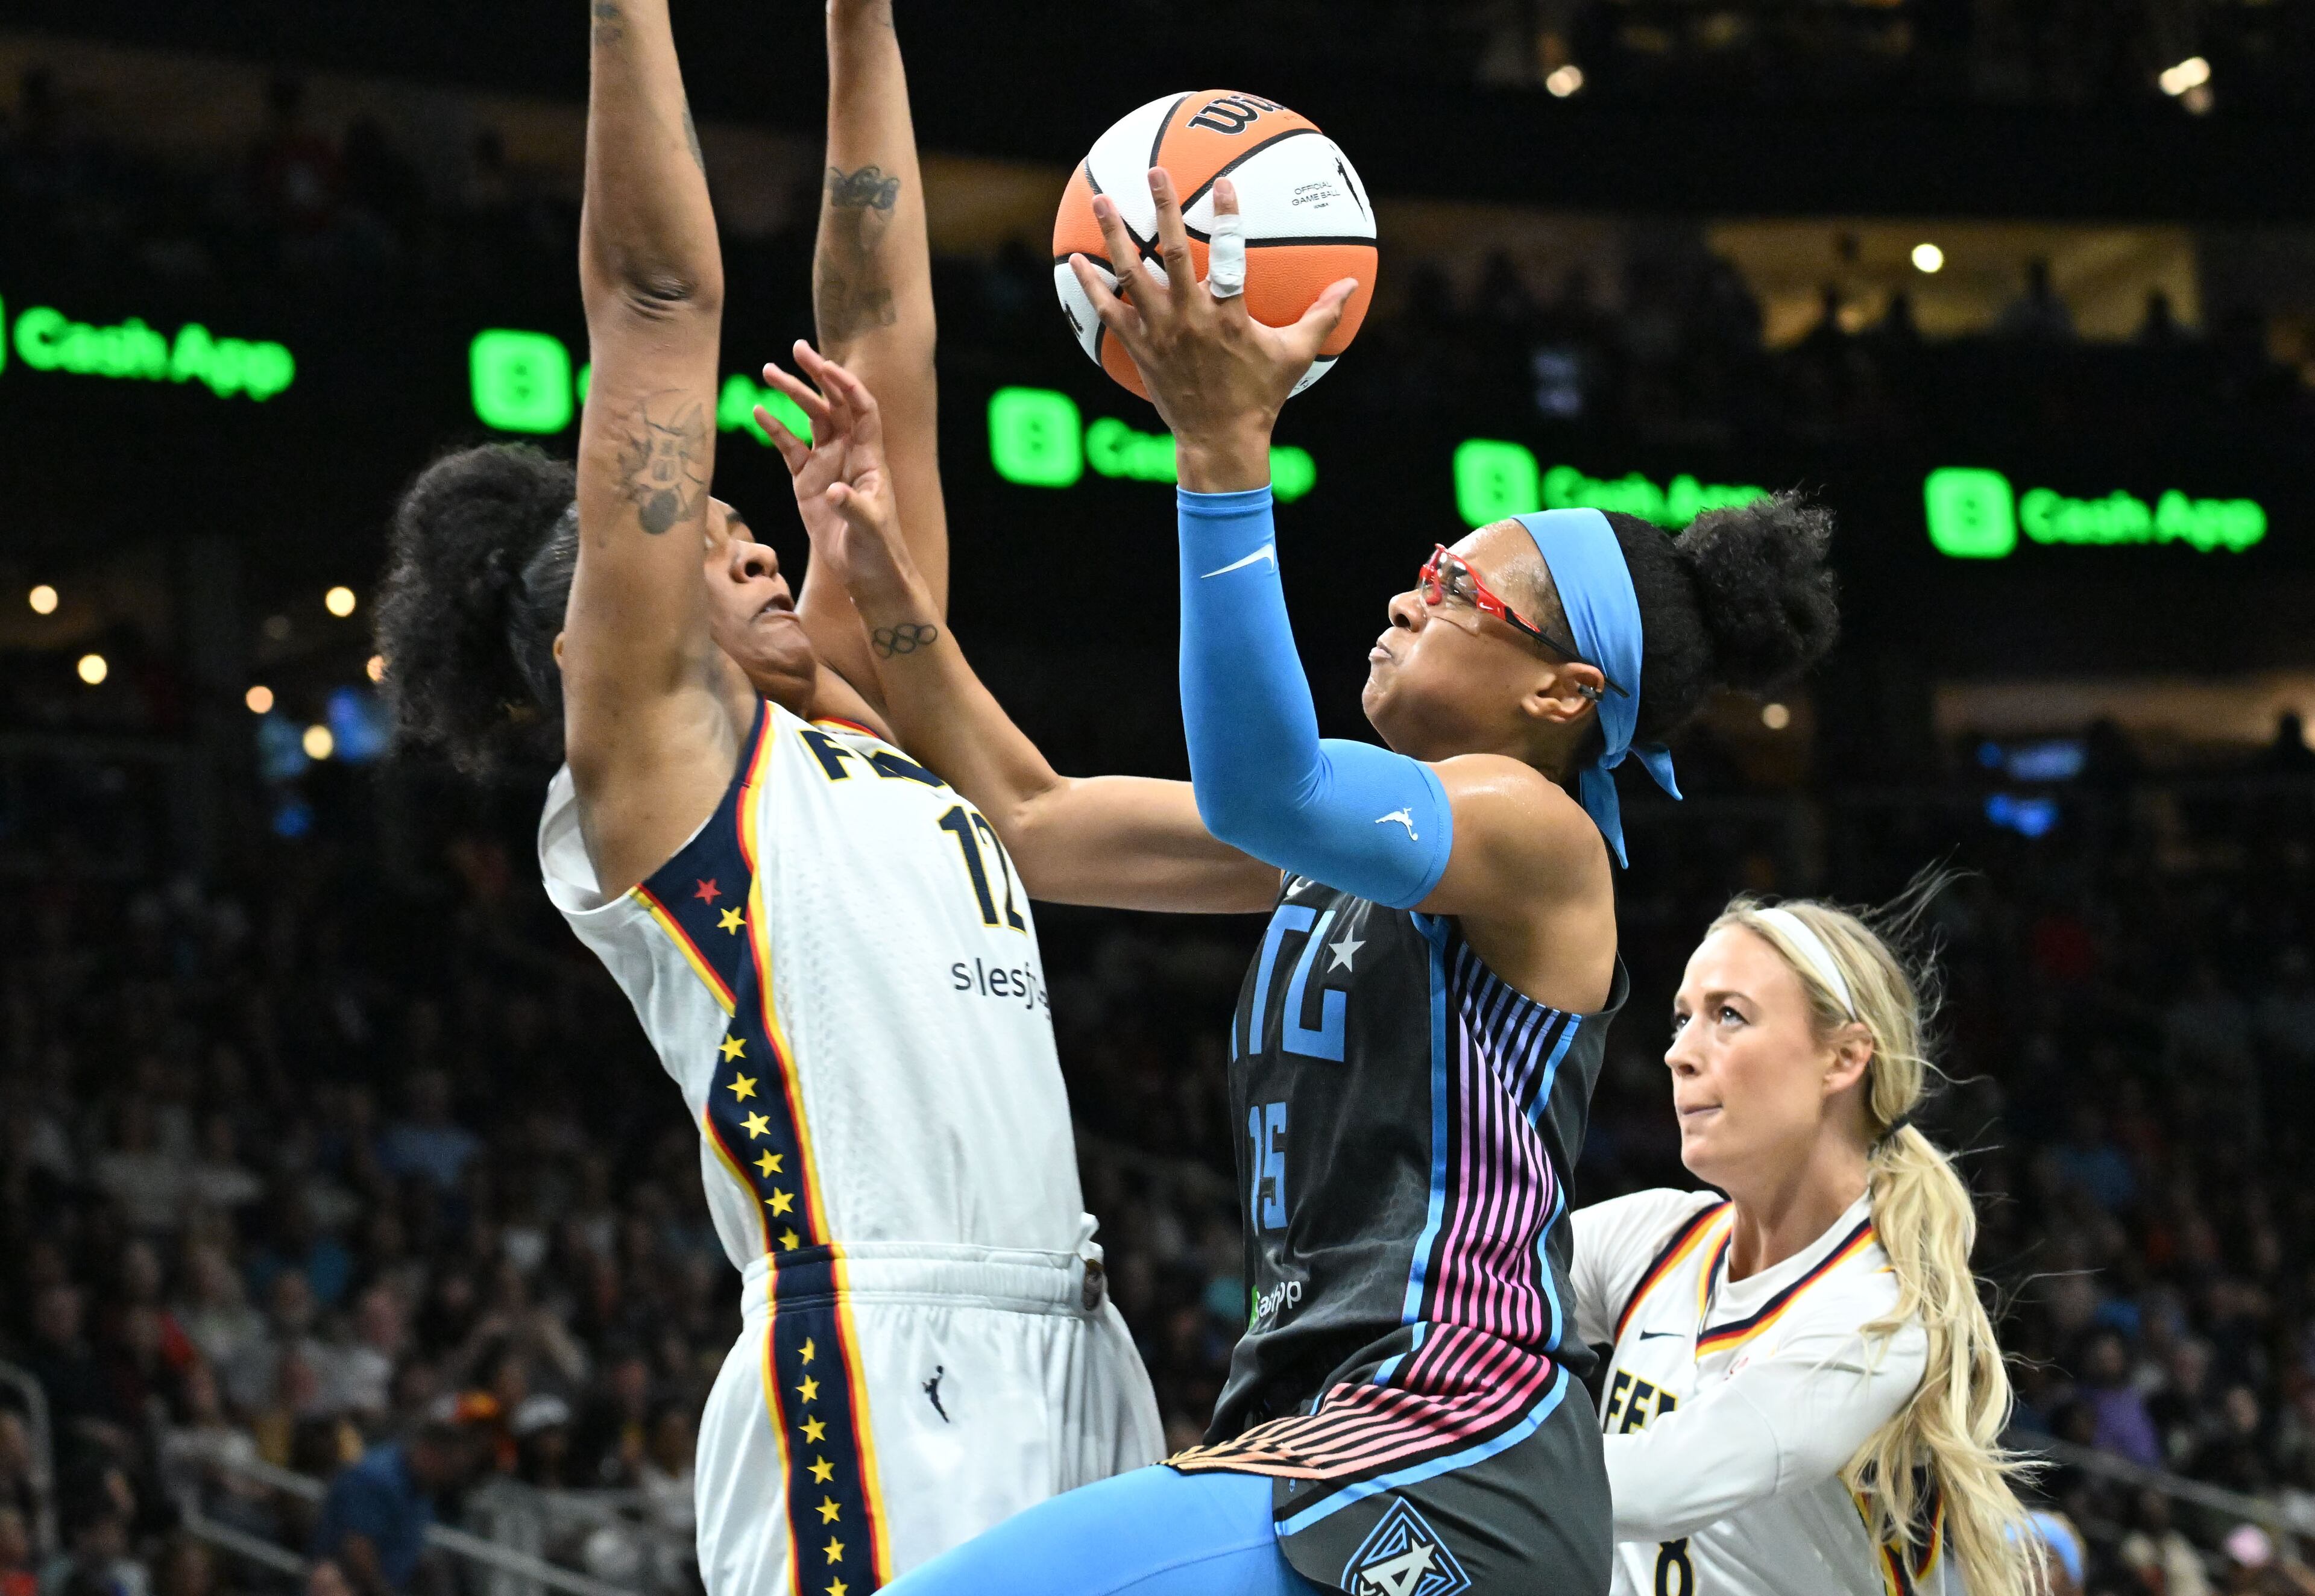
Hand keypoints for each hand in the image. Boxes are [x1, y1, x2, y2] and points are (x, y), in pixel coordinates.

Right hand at [756, 345, 920, 615]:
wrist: (866, 572)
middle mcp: (848, 453)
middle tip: (797, 349)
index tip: (828, 367)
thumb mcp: (870, 529)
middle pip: (834, 404)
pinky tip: (759, 411)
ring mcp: (826, 464)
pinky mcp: (806, 481)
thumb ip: (854, 508)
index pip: (863, 409)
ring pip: (810, 419)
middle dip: (817, 376)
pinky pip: (789, 447)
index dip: (848, 386)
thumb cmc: (877, 549)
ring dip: (793, 394)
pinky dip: (775, 428)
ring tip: (769, 369)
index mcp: (869, 456)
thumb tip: (835, 492)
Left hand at [1068, 170, 1356, 490]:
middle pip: (1173, 252)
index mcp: (1229, 316)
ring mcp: (1160, 332)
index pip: (1230, 254)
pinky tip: (1077, 261)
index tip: (1223, 182)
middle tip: (1155, 172)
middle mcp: (1190, 318)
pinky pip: (1109, 311)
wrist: (1219, 440)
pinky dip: (1092, 285)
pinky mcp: (1139, 347)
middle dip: (1163, 207)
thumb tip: (1351, 283)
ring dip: (1115, 235)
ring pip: (1132, 274)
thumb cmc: (1259, 396)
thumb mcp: (1295, 356)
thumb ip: (1321, 315)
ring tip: (1102, 199)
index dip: (1228, 216)